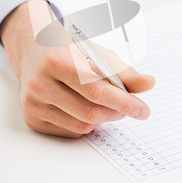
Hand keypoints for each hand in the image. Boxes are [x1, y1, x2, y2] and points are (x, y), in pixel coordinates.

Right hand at [0, 0, 154, 137]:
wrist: (33, 51)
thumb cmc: (68, 50)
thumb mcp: (96, 53)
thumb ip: (123, 72)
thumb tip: (149, 84)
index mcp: (56, 61)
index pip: (96, 90)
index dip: (124, 102)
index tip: (143, 109)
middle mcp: (40, 84)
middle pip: (90, 112)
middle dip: (117, 112)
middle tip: (129, 106)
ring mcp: (34, 104)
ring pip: (82, 125)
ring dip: (103, 119)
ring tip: (108, 105)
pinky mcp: (32, 119)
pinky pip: (71, 131)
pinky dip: (86, 124)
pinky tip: (87, 108)